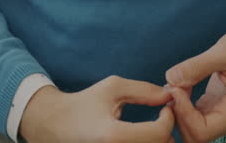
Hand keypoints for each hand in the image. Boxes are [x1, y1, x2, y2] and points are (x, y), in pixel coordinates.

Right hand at [18, 75, 175, 142]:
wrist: (55, 125)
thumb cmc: (84, 104)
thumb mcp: (112, 88)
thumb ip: (144, 91)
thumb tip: (170, 95)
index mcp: (112, 135)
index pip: (158, 133)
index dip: (169, 118)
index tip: (165, 107)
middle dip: (167, 130)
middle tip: (163, 116)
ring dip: (159, 140)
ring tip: (155, 128)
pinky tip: (144, 136)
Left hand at [163, 27, 225, 142]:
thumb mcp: (225, 51)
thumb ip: (197, 66)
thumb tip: (171, 78)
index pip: (201, 131)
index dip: (183, 114)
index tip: (177, 89)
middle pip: (194, 135)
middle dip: (178, 115)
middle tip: (173, 88)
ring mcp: (220, 115)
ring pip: (190, 128)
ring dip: (178, 111)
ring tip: (177, 85)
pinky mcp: (212, 107)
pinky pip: (192, 117)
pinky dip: (181, 105)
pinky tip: (182, 85)